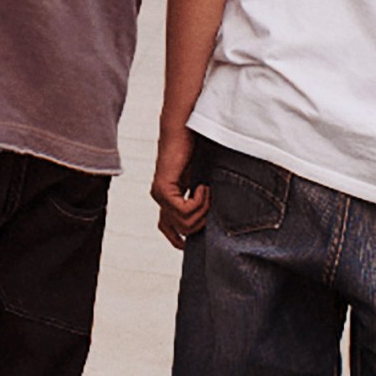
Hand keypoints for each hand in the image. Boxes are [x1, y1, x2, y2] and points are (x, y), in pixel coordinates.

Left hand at [150, 124, 208, 248]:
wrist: (185, 129)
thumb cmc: (197, 149)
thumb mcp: (203, 178)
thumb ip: (203, 196)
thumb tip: (215, 215)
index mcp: (168, 196)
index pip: (166, 227)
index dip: (177, 239)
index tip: (187, 246)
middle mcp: (161, 198)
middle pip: (181, 230)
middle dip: (201, 222)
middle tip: (211, 202)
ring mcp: (160, 194)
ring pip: (183, 223)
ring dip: (202, 210)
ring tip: (208, 191)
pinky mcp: (162, 188)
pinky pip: (183, 210)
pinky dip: (199, 202)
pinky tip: (203, 186)